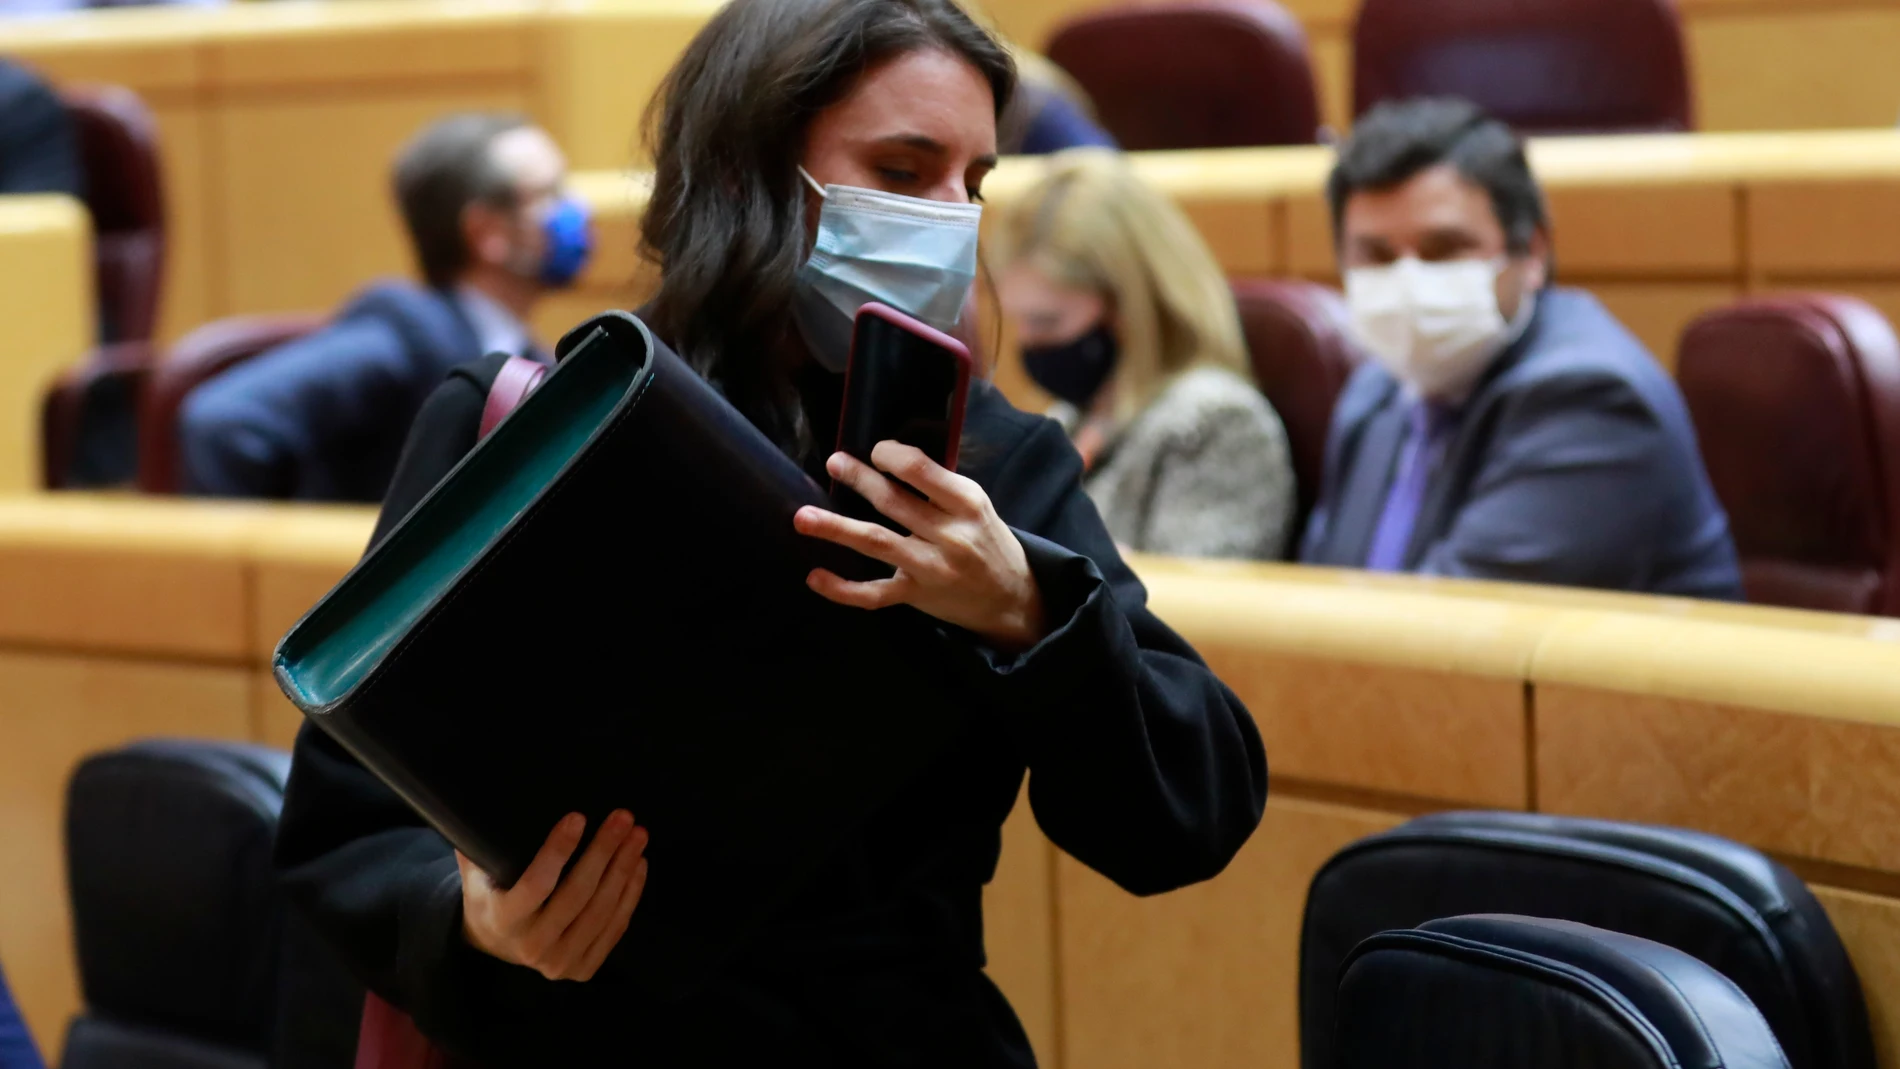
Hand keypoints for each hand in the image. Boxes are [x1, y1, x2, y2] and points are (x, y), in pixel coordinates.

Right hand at [457, 810, 648, 981]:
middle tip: (623, 817)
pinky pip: (614, 929)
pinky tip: (639, 865)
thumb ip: (481, 843)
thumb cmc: (489, 896)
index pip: (536, 884)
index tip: (578, 817)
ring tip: (637, 836)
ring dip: (624, 870)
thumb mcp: (476, 874)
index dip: (559, 851)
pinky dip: (631, 895)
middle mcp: (532, 946)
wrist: (496, 946)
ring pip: (601, 911)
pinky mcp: (583, 969)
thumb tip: (487, 799)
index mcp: (503, 920)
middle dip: (604, 852)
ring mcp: (560, 962)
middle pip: (577, 895)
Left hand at [794, 441, 1047, 651]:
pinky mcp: (916, 596)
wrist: (1011, 599)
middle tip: (834, 463)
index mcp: (967, 503)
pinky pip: (873, 594)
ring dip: (835, 528)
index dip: (891, 455)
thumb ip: (939, 487)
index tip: (877, 452)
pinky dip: (842, 588)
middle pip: (893, 501)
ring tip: (803, 517)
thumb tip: (889, 458)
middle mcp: (950, 536)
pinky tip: (815, 576)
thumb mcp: (976, 506)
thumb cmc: (987, 542)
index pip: (921, 470)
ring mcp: (931, 568)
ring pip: (876, 543)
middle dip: (858, 479)